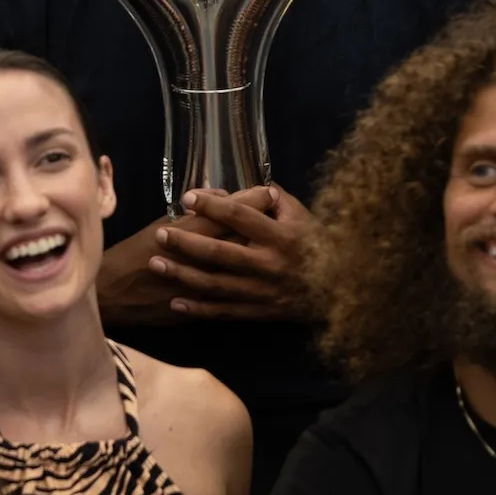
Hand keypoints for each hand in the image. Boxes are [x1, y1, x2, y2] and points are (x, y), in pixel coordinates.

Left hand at [146, 183, 315, 317]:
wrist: (339, 289)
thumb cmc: (317, 245)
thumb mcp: (302, 216)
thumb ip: (276, 199)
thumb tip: (253, 183)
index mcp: (279, 236)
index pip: (240, 217)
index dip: (213, 206)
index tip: (188, 197)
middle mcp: (268, 264)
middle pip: (220, 253)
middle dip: (186, 243)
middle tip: (160, 234)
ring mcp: (262, 291)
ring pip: (216, 284)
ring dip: (184, 275)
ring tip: (157, 264)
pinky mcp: (259, 311)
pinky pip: (225, 311)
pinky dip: (199, 309)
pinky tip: (176, 302)